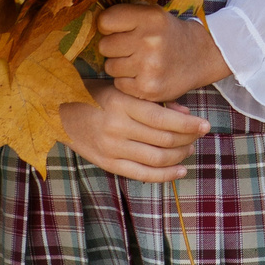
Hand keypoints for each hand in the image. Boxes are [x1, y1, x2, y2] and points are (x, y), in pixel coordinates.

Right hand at [58, 80, 208, 182]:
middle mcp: (117, 128)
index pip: (163, 118)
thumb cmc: (95, 95)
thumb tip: (185, 114)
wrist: (59, 113)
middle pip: (164, 140)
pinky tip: (180, 171)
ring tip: (189, 150)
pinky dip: (165, 176)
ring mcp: (112, 149)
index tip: (205, 125)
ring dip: (180, 156)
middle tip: (199, 135)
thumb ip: (153, 100)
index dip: (188, 125)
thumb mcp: (122, 89)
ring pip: (157, 158)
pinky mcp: (108, 164)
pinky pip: (142, 175)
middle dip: (188, 139)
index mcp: (122, 104)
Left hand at [98, 4, 231, 103]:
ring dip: (119, 66)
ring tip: (138, 62)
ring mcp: (149, 66)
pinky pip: (119, 84)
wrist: (200, 56)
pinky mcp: (148, 88)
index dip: (108, 26)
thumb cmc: (168, 34)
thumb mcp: (153, 15)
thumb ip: (125, 16)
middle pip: (104, 46)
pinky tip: (142, 75)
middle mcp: (150, 40)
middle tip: (131, 48)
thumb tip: (88, 21)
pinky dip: (127, 81)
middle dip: (114, 48)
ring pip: (110, 66)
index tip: (119, 29)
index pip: (105, 21)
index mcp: (151, 17)